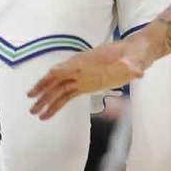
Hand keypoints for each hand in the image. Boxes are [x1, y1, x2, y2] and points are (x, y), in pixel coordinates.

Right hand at [28, 36, 155, 118]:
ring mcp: (81, 77)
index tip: (48, 76)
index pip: (70, 65)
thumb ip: (133, 66)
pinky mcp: (84, 85)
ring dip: (46, 100)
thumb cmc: (134, 55)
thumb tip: (139, 72)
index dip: (60, 71)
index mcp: (89, 60)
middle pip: (58, 78)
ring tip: (34, 113)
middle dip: (44, 88)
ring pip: (58, 89)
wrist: (135, 54)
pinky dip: (56, 105)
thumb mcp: (135, 61)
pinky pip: (66, 96)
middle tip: (31, 100)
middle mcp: (81, 68)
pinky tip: (47, 115)